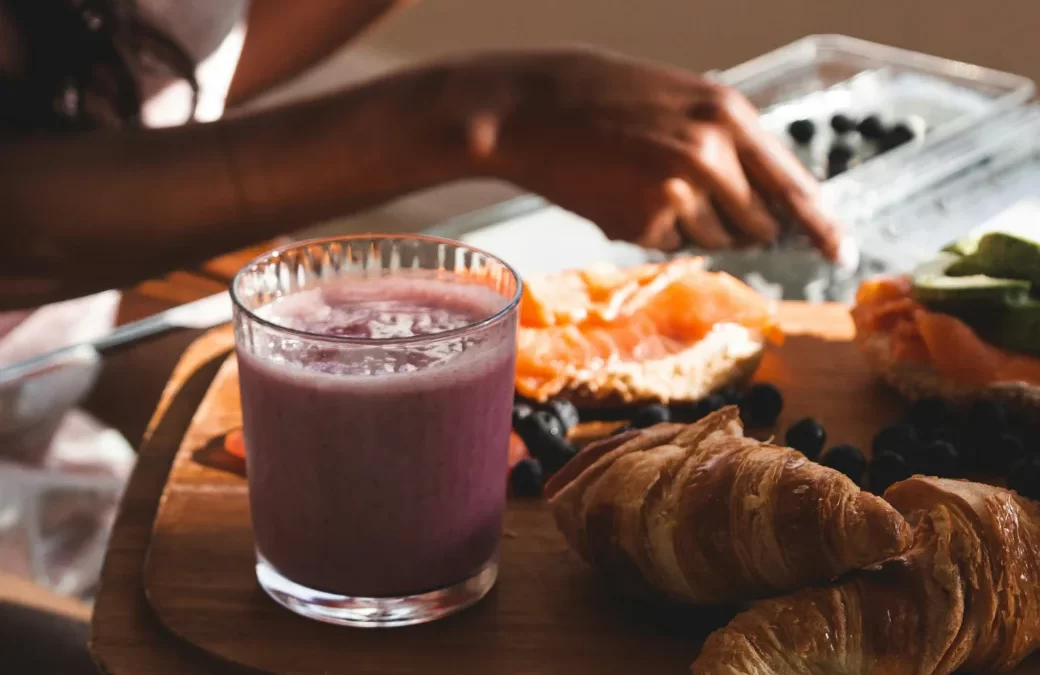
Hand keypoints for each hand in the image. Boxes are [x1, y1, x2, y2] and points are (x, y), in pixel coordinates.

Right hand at [459, 48, 841, 258]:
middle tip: (692, 201)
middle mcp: (715, 153)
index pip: (795, 185)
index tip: (841, 254)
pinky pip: (668, 243)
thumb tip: (764, 209)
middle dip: (738, 227)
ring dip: (686, 224)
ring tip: (640, 181)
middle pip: (758, 226)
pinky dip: (649, 230)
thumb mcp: (682, 103)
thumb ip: (729, 147)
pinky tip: (618, 193)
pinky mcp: (645, 220)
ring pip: (713, 238)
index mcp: (730, 115)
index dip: (821, 226)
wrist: (531, 108)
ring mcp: (681, 189)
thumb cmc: (604, 101)